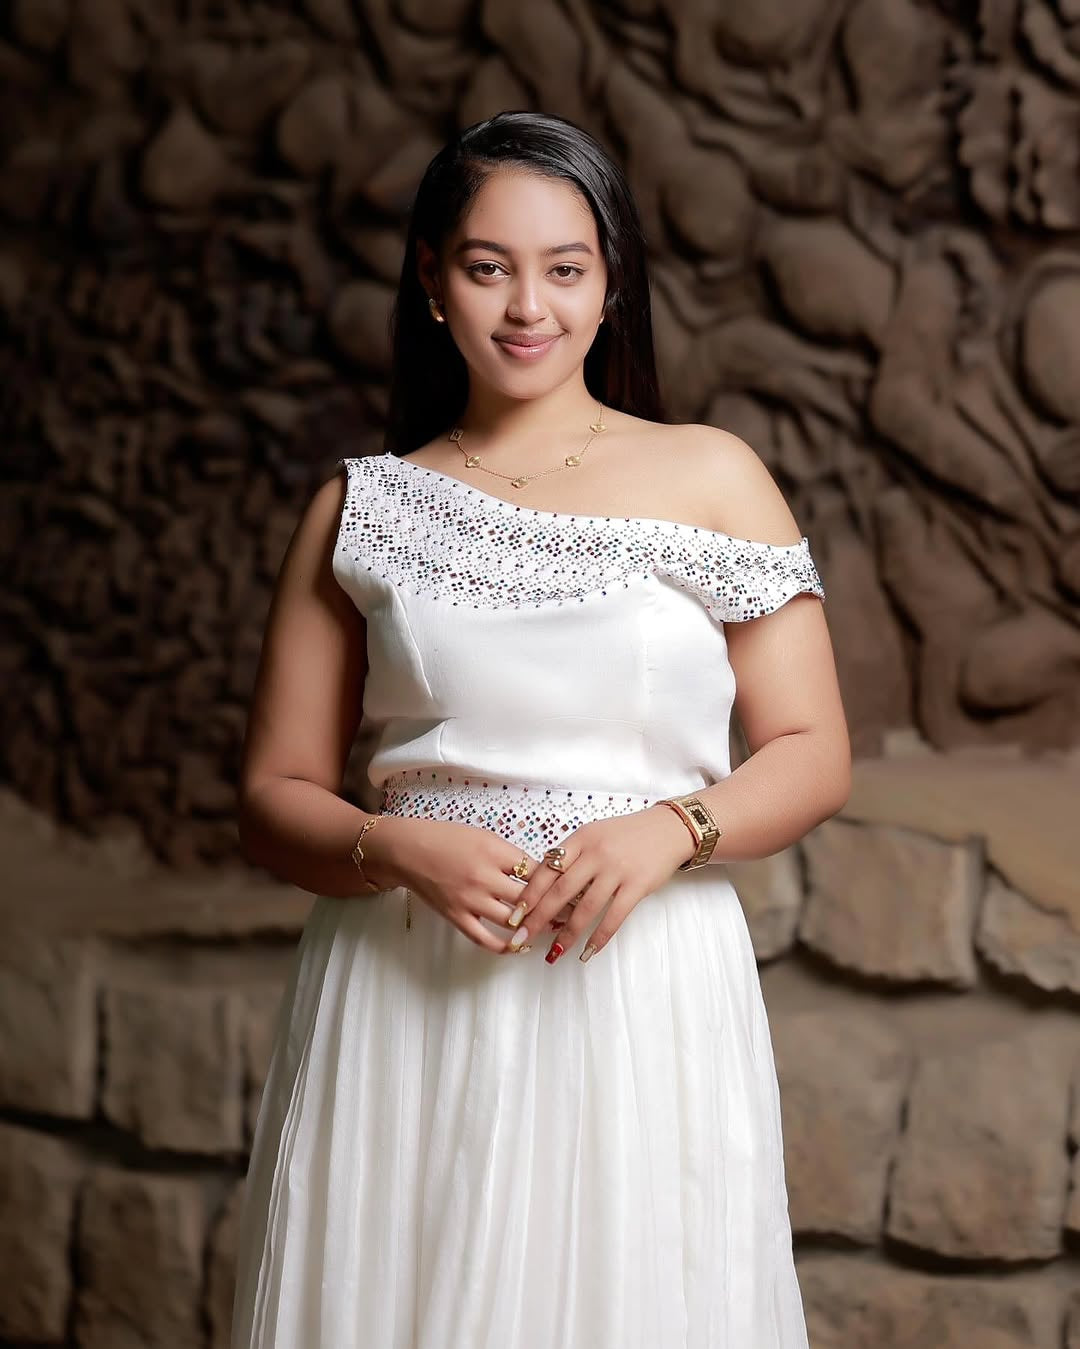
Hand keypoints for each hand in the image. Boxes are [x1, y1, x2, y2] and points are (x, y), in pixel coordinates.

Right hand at [367, 817, 563, 953]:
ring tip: (554, 930)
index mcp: (494, 852)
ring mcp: (470, 900)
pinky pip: (485, 939)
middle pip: (530, 898)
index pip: (536, 871)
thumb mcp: (484, 836)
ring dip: (535, 928)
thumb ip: (510, 855)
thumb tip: (539, 873)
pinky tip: (520, 946)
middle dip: (556, 907)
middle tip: (576, 913)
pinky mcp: (456, 916)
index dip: (559, 881)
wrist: (408, 850)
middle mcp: (485, 877)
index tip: (577, 888)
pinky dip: (505, 946)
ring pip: (512, 921)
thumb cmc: (447, 838)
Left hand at [502, 806, 697, 962]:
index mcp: (580, 839)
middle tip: (522, 939)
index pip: (547, 869)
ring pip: (585, 908)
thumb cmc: (626, 835)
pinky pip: (614, 917)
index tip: (514, 915)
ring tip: (553, 953)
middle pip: (560, 891)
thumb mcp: (593, 835)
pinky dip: (599, 937)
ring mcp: (617, 870)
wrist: (667, 829)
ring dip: (567, 934)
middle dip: (538, 918)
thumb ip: (572, 856)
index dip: (529, 895)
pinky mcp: (637, 885)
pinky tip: (587, 952)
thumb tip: (542, 885)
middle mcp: (596, 854)